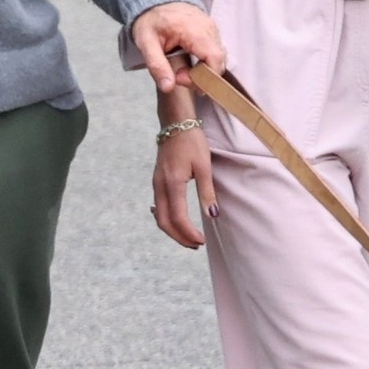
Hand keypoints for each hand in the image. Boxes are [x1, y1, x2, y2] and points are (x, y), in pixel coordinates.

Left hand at [131, 0, 225, 91]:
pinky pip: (215, 52)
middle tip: (179, 77)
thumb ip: (157, 65)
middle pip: (218, 61)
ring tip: (181, 70)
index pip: (214, 59)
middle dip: (201, 78)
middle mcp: (208, 28)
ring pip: (218, 59)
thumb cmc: (151, 19)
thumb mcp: (146, 43)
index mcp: (194, 29)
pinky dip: (205, 63)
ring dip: (203, 71)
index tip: (180, 79)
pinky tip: (189, 63)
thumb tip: (168, 87)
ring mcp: (212, 28)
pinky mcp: (212, 31)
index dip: (203, 77)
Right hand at [152, 125, 216, 247]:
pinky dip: (166, 219)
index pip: (178, 218)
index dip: (189, 233)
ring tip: (189, 237)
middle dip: (179, 237)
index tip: (202, 241)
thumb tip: (212, 215)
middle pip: (164, 222)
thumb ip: (207, 192)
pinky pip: (158, 207)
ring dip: (173, 230)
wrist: (175, 123)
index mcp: (172, 183)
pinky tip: (175, 222)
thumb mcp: (204, 165)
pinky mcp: (157, 181)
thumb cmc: (192, 141)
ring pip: (159, 216)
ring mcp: (156, 184)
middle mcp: (160, 186)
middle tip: (196, 245)